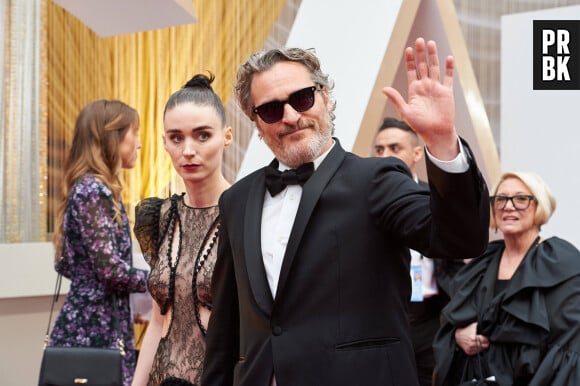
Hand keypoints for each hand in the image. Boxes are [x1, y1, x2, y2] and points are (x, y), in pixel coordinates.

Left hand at [383, 38, 457, 159]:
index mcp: (414, 90)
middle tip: (419, 40)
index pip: (411, 71)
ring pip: (434, 68)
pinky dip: (449, 68)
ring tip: (431, 43)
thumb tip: (383, 89)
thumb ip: (396, 99)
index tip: (408, 49)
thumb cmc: (419, 125)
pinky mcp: (447, 92)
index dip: (410, 60)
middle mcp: (425, 87)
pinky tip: (448, 58)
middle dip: (420, 53)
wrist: (435, 133)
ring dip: (433, 56)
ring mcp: (436, 88)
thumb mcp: (405, 112)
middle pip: (422, 66)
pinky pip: (448, 78)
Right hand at [454, 322, 489, 355]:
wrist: (456, 336)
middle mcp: (472, 344)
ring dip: (481, 346)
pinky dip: (477, 349)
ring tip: (478, 342)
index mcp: (473, 337)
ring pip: (482, 349)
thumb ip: (479, 325)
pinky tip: (475, 345)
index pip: (486, 340)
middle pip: (485, 345)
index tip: (485, 337)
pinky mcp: (469, 352)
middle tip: (482, 340)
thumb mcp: (472, 325)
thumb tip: (486, 325)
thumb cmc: (465, 330)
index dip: (486, 338)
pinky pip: (477, 352)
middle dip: (485, 342)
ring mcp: (470, 349)